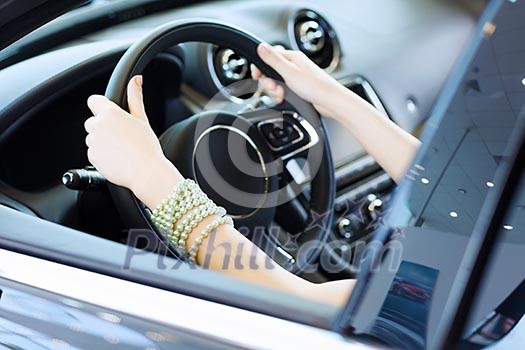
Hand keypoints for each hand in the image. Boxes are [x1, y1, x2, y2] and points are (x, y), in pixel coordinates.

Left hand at [85, 75, 182, 208]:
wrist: (146, 172)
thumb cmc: (147, 147)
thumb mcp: (142, 119)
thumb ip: (135, 97)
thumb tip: (136, 79)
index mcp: (110, 113)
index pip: (93, 101)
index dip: (101, 107)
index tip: (109, 115)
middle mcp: (98, 125)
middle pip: (93, 121)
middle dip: (103, 127)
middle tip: (122, 137)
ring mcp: (93, 142)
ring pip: (93, 138)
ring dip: (102, 142)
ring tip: (121, 149)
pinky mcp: (92, 156)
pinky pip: (93, 152)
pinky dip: (102, 155)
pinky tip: (118, 158)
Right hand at [252, 43, 344, 116]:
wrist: (330, 101)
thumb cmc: (315, 86)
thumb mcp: (289, 72)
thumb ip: (273, 60)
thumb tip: (261, 46)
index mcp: (291, 57)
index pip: (268, 57)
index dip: (260, 67)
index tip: (257, 76)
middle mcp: (293, 66)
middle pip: (270, 72)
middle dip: (268, 82)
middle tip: (274, 88)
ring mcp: (295, 77)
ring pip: (275, 82)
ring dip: (274, 91)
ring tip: (281, 95)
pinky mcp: (297, 88)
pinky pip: (282, 90)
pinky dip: (280, 96)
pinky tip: (284, 99)